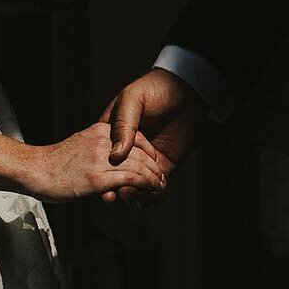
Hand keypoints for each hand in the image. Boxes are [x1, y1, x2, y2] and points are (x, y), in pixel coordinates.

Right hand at [26, 123, 167, 203]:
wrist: (34, 169)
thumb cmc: (55, 162)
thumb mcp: (81, 144)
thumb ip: (99, 146)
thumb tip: (113, 156)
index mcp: (101, 130)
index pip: (136, 138)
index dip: (149, 152)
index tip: (154, 164)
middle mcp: (104, 141)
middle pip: (141, 152)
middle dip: (155, 168)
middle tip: (161, 180)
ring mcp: (102, 158)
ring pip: (140, 166)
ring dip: (154, 179)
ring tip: (159, 187)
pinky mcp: (99, 177)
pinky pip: (132, 179)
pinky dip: (145, 185)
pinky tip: (150, 191)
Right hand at [98, 68, 206, 204]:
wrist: (187, 90)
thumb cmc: (155, 89)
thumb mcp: (132, 100)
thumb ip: (124, 126)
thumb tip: (117, 155)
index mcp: (113, 131)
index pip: (103, 156)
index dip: (100, 172)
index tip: (103, 187)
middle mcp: (128, 147)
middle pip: (117, 174)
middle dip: (118, 188)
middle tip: (120, 194)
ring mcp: (145, 157)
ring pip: (135, 183)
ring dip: (135, 195)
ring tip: (138, 197)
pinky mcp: (163, 164)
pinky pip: (154, 184)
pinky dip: (152, 196)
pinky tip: (151, 200)